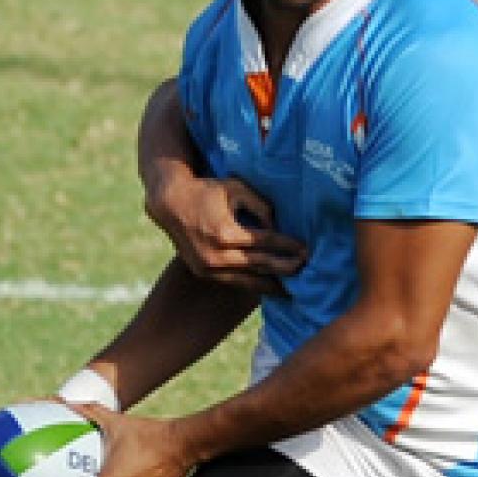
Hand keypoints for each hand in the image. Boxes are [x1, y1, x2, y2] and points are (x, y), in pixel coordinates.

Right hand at [145, 173, 306, 293]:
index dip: (288, 246)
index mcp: (225, 233)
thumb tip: (278, 226)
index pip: (265, 242)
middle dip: (286, 267)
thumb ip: (261, 206)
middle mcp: (216, 255)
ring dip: (273, 284)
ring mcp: (208, 268)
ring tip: (294, 288)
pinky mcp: (204, 273)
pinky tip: (271, 288)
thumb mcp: (236, 188)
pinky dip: (254, 285)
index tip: (307, 250)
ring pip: (248, 281)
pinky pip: (234, 283)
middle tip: (307, 269)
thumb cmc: (208, 191)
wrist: (170, 204)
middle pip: (260, 265)